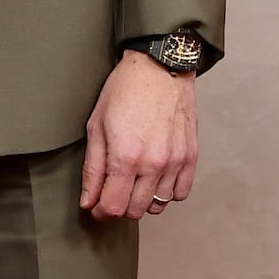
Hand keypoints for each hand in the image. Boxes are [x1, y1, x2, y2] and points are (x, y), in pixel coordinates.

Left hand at [79, 52, 198, 221]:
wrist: (160, 66)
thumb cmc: (124, 91)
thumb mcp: (96, 126)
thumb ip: (92, 169)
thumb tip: (88, 201)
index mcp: (125, 157)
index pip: (113, 207)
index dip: (100, 212)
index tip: (96, 206)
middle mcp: (153, 164)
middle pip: (135, 211)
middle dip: (119, 206)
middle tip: (112, 191)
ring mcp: (175, 161)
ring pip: (158, 205)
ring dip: (142, 199)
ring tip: (133, 181)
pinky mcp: (191, 156)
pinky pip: (180, 193)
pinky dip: (166, 192)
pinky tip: (155, 178)